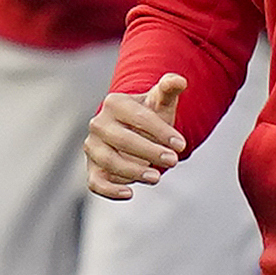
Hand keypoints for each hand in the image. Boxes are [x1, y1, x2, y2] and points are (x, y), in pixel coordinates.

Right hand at [85, 74, 187, 199]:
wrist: (134, 132)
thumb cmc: (149, 116)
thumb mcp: (160, 102)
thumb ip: (169, 89)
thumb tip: (179, 80)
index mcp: (115, 103)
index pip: (139, 117)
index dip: (161, 132)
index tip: (181, 145)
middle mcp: (98, 124)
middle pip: (122, 140)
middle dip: (150, 152)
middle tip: (173, 161)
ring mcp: (93, 147)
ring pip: (109, 161)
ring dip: (133, 171)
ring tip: (156, 177)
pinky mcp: (93, 168)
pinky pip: (95, 182)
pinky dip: (110, 190)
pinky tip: (129, 194)